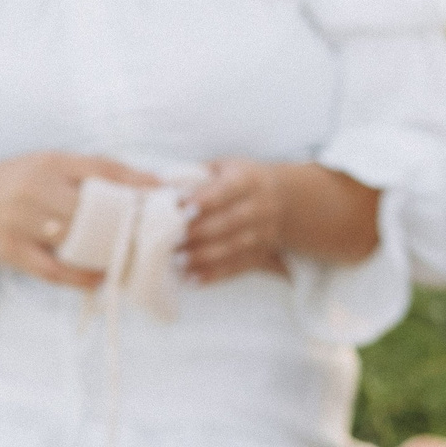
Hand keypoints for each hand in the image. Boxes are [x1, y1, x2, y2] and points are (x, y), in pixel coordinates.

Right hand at [0, 152, 159, 289]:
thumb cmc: (19, 183)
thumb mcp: (49, 166)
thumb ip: (89, 172)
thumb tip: (143, 184)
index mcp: (49, 163)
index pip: (100, 168)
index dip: (134, 180)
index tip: (163, 191)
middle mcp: (34, 189)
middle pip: (90, 208)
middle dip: (123, 222)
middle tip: (149, 233)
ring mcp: (20, 221)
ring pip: (74, 240)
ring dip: (105, 251)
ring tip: (129, 257)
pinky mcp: (11, 251)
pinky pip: (53, 269)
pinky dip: (80, 277)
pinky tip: (99, 278)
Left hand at [179, 158, 292, 284]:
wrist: (286, 200)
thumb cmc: (242, 179)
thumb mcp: (225, 167)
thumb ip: (195, 175)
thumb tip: (158, 185)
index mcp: (248, 180)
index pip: (226, 190)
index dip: (204, 199)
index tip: (180, 207)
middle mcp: (259, 206)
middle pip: (229, 221)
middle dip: (199, 232)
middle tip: (171, 240)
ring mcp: (263, 232)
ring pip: (234, 246)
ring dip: (204, 256)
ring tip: (178, 261)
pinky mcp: (262, 252)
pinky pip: (238, 266)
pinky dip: (215, 274)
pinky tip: (192, 279)